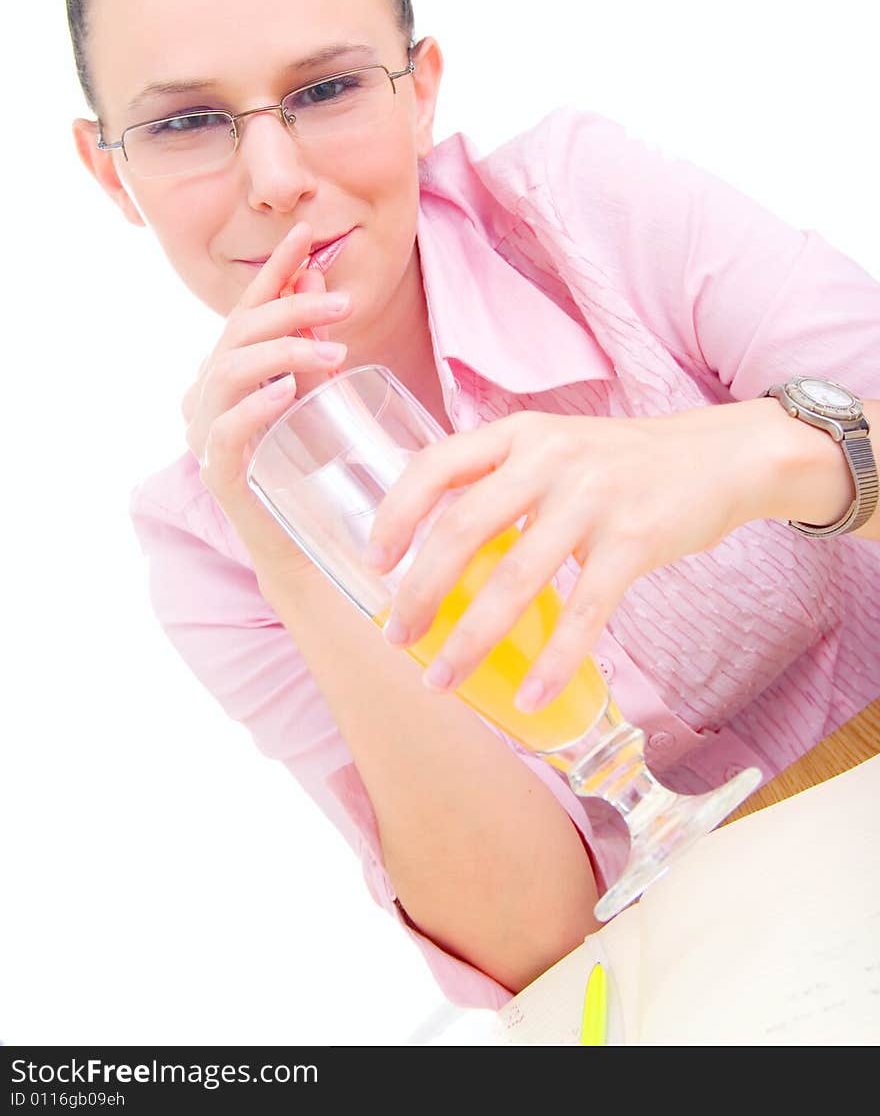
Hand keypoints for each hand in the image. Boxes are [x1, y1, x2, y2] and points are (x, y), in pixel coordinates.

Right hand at [182, 221, 351, 568]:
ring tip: (334, 352)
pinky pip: (227, 429)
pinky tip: (286, 391)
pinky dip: (256, 405)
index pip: (248, 309)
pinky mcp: (218, 470)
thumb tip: (317, 280)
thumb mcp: (316, 392)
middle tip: (345, 305)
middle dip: (292, 309)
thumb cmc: (310, 465)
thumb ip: (311, 342)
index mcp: (228, 370)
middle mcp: (207, 394)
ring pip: (230, 371)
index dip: (275, 270)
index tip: (306, 234)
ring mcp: (206, 431)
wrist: (303, 542)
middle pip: (239, 333)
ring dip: (284, 352)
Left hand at [365, 405, 764, 712]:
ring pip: (513, 580)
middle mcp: (549, 458)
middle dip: (421, 592)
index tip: (374, 563)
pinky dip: (553, 662)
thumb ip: (506, 480)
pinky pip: (583, 613)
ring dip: (471, 639)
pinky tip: (530, 697)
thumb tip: (442, 546)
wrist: (721, 456)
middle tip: (398, 636)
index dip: (396, 515)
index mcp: (520, 433)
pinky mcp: (634, 539)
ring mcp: (593, 497)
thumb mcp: (558, 447)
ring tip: (442, 679)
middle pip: (462, 529)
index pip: (436, 464)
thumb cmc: (627, 463)